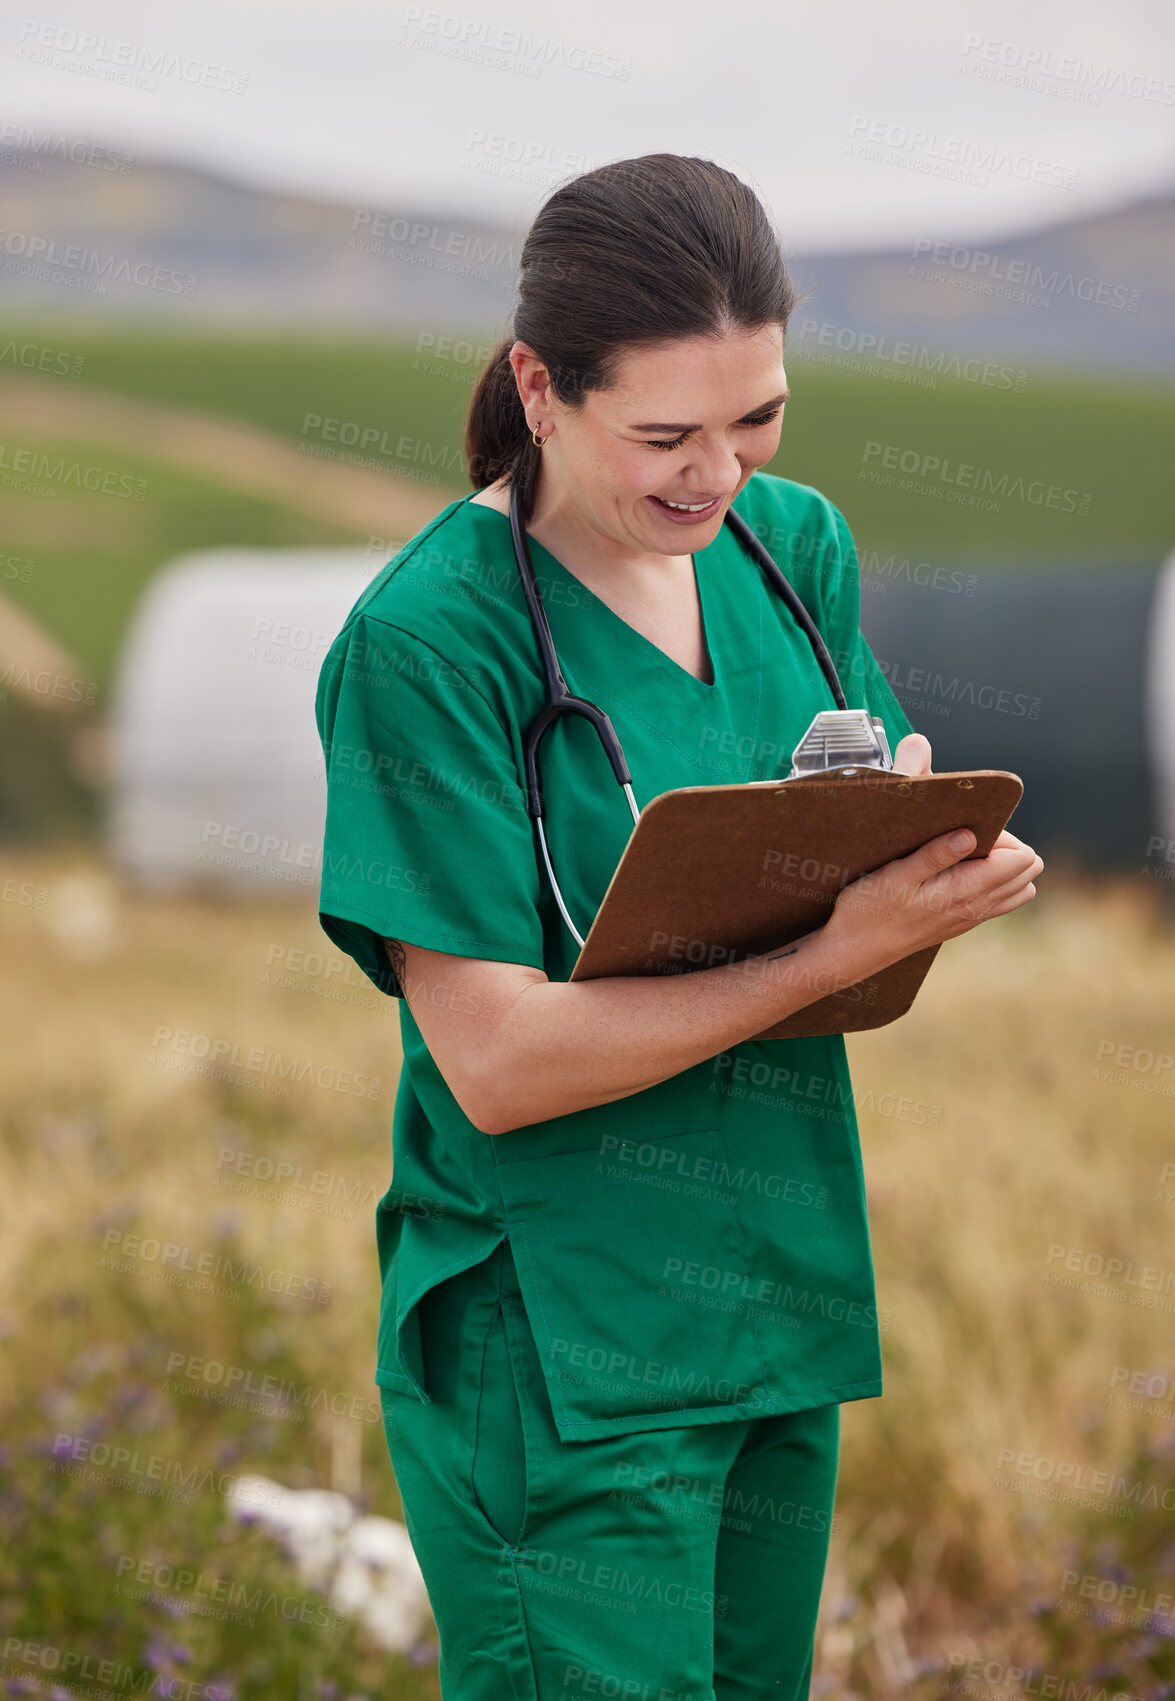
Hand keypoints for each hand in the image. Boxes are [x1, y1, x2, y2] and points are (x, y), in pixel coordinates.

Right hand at [825, 732, 1042, 972]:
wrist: (854, 950)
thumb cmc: (869, 910)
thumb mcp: (896, 875)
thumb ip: (935, 855)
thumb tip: (971, 835)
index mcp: (966, 891)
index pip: (1021, 858)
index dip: (1001, 835)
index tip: (966, 829)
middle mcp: (977, 907)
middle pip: (1028, 871)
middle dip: (1007, 847)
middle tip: (965, 839)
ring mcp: (972, 918)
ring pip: (1020, 889)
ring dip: (1003, 866)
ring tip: (964, 856)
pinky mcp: (962, 923)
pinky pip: (1000, 902)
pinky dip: (993, 882)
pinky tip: (957, 874)